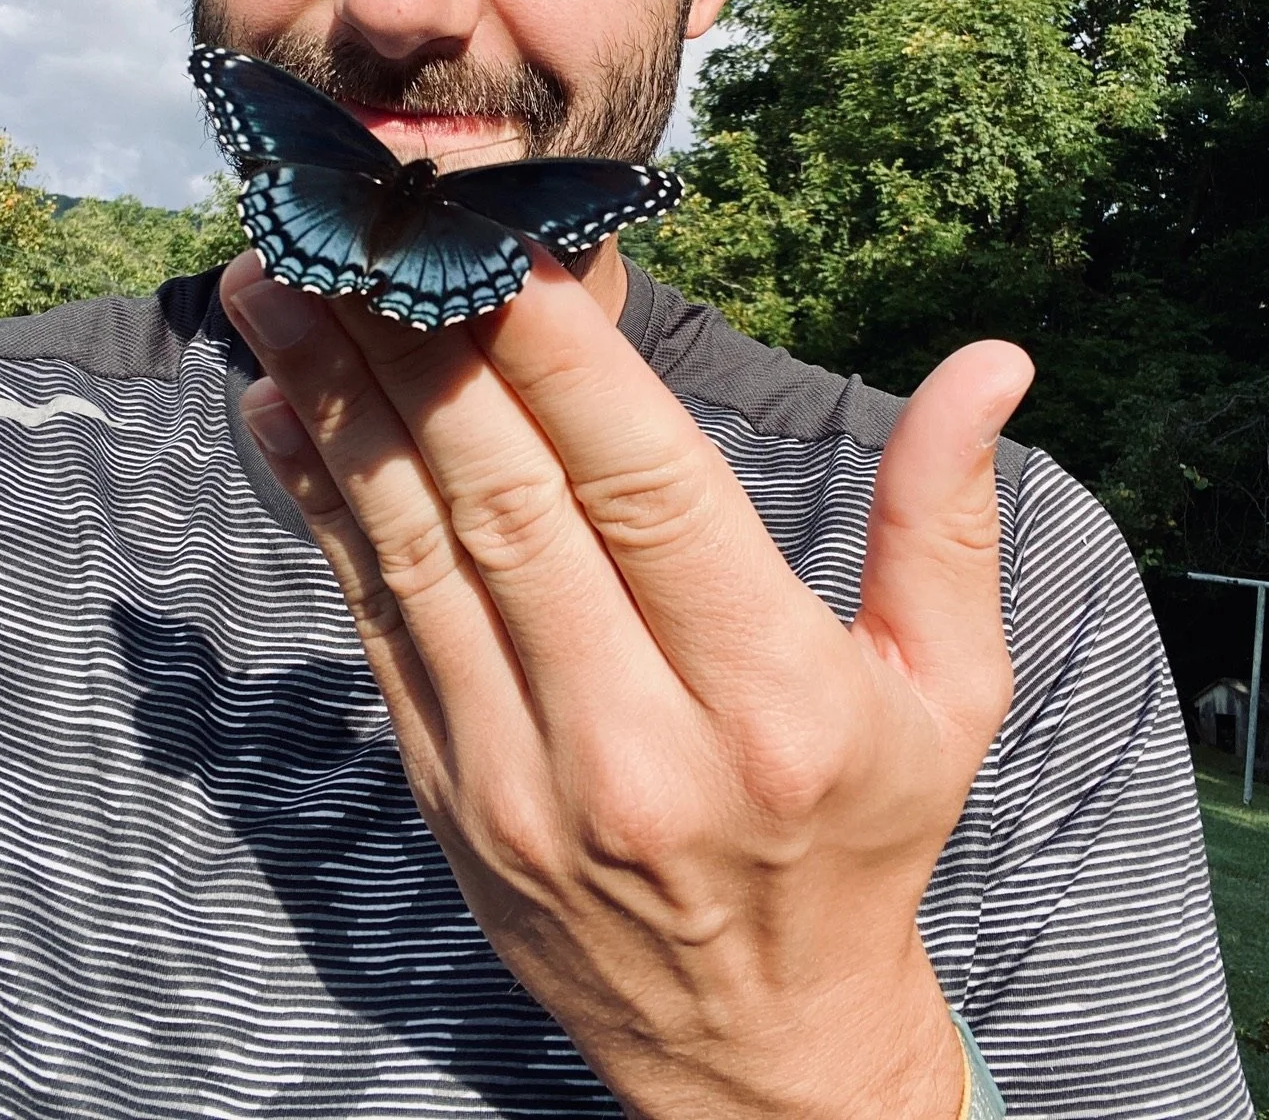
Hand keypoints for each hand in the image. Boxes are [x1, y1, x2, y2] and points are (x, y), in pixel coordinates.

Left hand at [221, 247, 1030, 1119]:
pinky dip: (318, 511)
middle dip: (416, 347)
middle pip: (506, 502)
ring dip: (334, 408)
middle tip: (348, 229)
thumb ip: (947, 519)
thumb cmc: (860, 837)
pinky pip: (371, 626)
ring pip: (414, 551)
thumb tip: (993, 360)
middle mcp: (637, 740)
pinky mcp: (451, 798)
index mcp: (771, 696)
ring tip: (276, 290)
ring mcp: (524, 778)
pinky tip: (275, 415)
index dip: (557, 357)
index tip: (487, 243)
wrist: (756, 1046)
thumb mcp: (946, 690)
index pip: (645, 487)